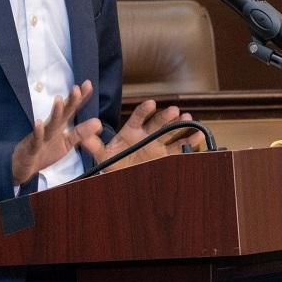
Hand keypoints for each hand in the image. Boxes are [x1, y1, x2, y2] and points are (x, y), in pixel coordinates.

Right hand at [11, 80, 101, 185]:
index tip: (88, 84)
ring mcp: (41, 136)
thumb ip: (80, 133)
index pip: (71, 110)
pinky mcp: (32, 147)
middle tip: (76, 88)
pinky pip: (35, 139)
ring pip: (50, 124)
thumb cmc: (45, 152)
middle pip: (62, 113)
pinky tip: (39, 123)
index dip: (80, 98)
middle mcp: (51, 127)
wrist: (23, 167)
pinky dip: (37, 132)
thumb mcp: (66, 143)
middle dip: (70, 101)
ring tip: (59, 100)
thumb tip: (98, 122)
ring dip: (54, 113)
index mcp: (60, 126)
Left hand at [80, 100, 204, 170]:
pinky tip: (198, 134)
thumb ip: (94, 145)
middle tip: (173, 110)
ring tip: (188, 118)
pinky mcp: (166, 156)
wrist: (123, 178)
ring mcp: (158, 144)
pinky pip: (179, 147)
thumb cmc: (113, 164)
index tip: (151, 103)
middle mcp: (146, 134)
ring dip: (179, 125)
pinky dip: (190, 140)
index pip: (138, 118)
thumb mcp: (103, 155)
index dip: (144, 111)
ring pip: (171, 132)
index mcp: (131, 131)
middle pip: (157, 123)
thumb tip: (83, 135)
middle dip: (165, 116)